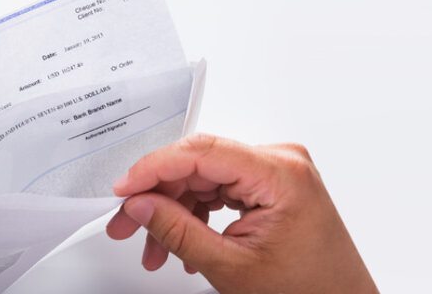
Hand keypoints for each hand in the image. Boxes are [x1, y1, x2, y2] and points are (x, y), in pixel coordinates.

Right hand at [107, 133, 377, 292]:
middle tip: (127, 226)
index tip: (124, 189)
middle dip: (160, 198)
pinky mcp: (275, 186)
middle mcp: (283, 162)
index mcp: (281, 173)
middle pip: (201, 165)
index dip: (154, 168)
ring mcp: (281, 172)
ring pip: (207, 179)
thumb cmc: (307, 289)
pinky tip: (184, 243)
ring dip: (177, 213)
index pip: (202, 152)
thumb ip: (179, 231)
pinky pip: (224, 189)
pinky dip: (200, 215)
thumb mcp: (231, 265)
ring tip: (157, 250)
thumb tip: (141, 204)